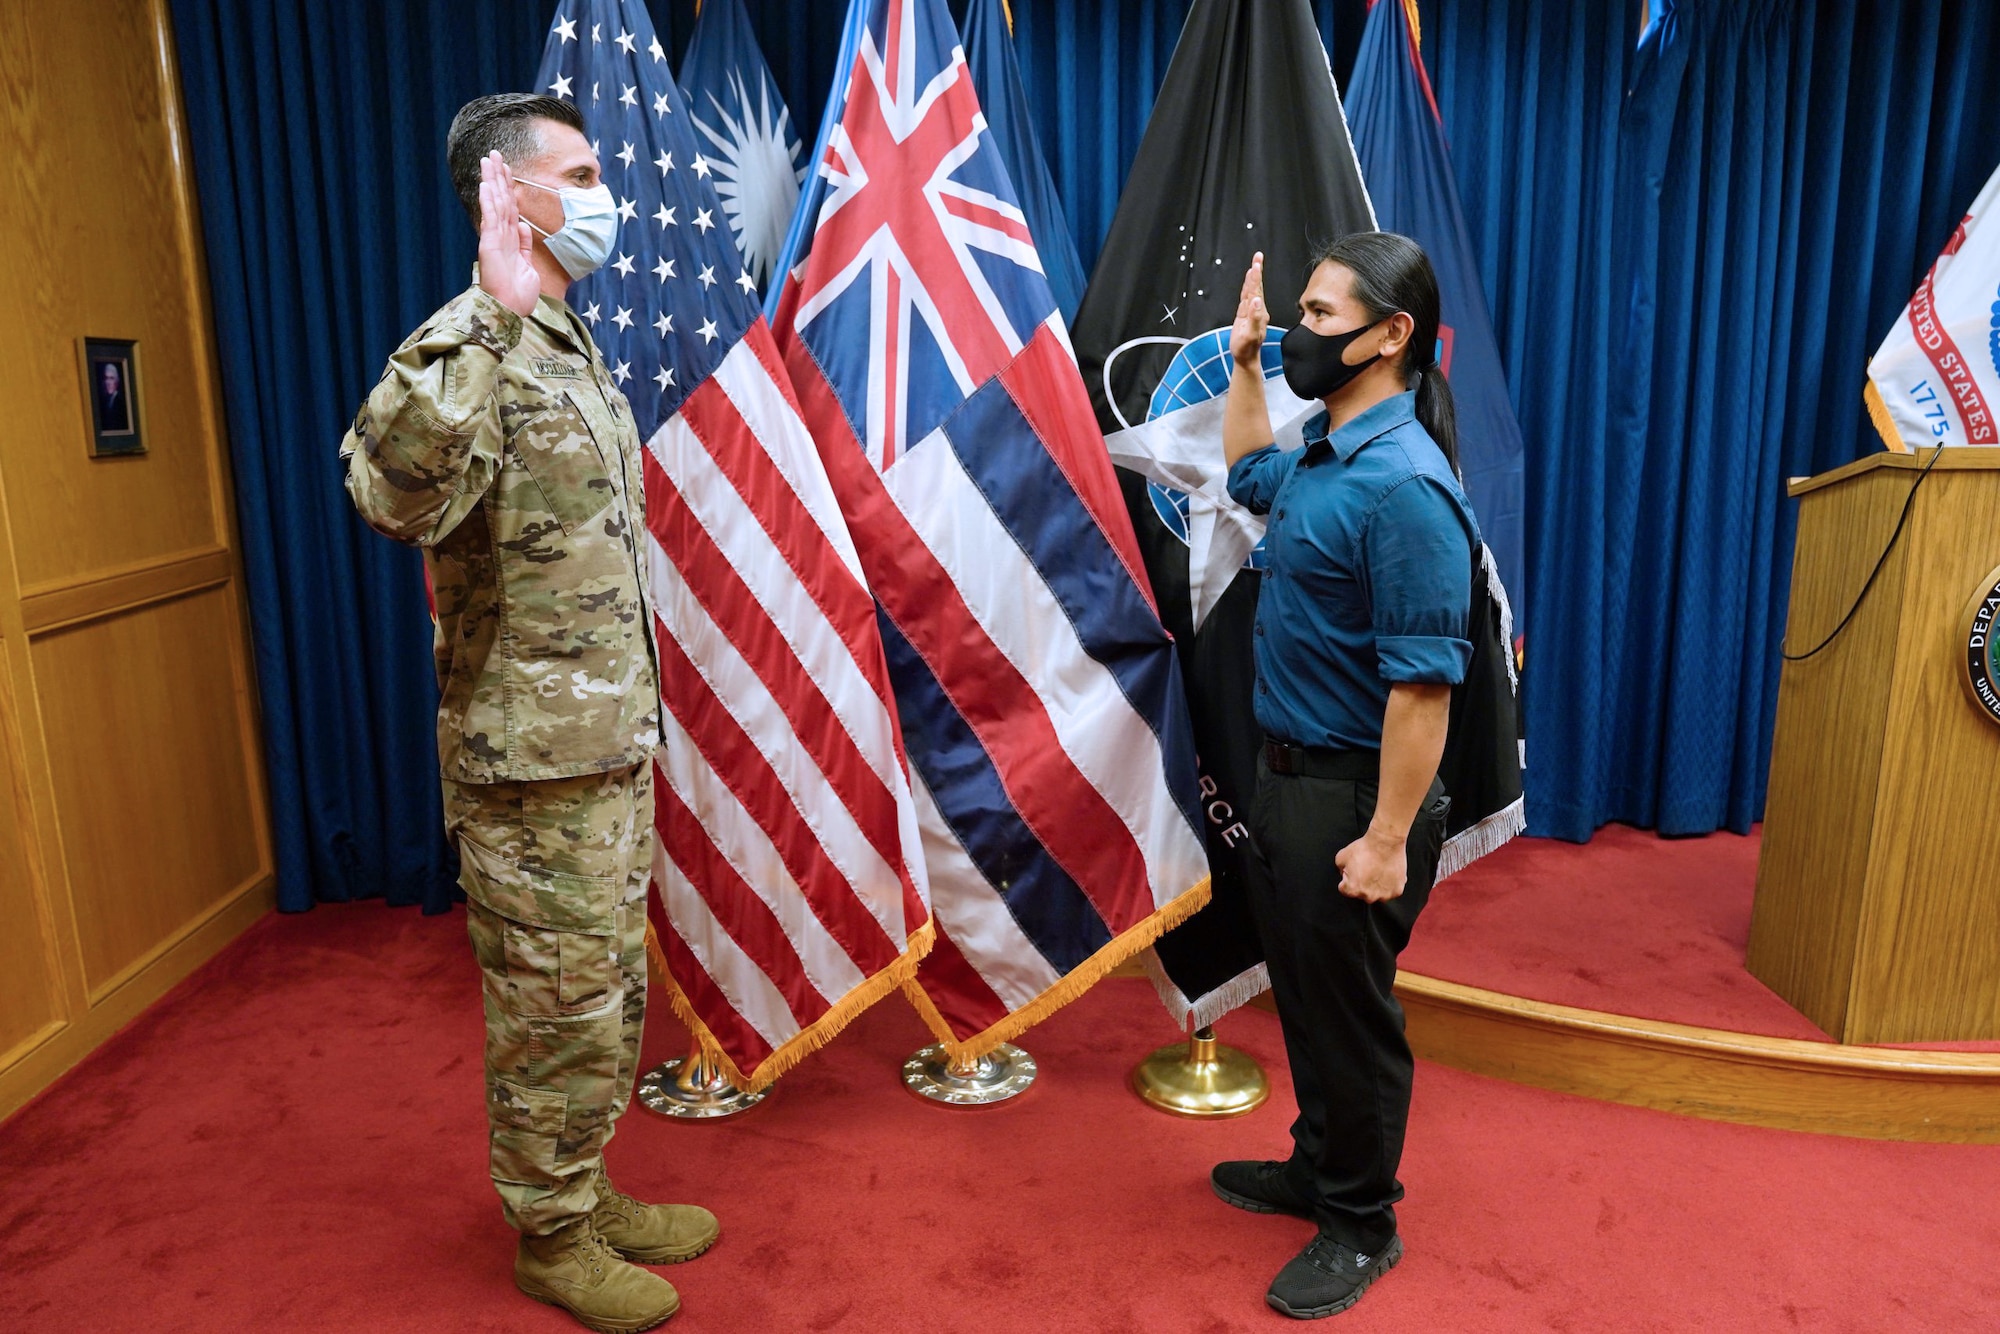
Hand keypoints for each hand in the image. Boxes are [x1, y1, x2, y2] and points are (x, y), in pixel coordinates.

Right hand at [477, 151, 539, 316]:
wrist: (510, 312)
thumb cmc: (519, 295)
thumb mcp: (529, 267)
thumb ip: (526, 246)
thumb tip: (524, 227)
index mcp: (511, 241)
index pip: (510, 208)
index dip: (508, 187)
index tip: (507, 168)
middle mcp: (501, 237)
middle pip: (500, 200)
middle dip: (498, 176)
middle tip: (494, 154)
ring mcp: (494, 240)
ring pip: (494, 204)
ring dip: (492, 181)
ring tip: (488, 160)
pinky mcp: (490, 246)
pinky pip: (490, 219)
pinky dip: (489, 202)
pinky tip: (487, 185)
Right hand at [1230, 252, 1266, 367]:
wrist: (1245, 358)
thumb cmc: (1246, 348)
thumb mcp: (1250, 334)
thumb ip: (1254, 317)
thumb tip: (1256, 300)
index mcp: (1258, 311)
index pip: (1256, 290)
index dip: (1256, 276)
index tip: (1256, 264)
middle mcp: (1257, 309)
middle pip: (1256, 286)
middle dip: (1256, 271)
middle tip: (1258, 256)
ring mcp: (1251, 311)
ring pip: (1252, 290)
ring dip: (1253, 276)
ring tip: (1255, 263)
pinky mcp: (1245, 314)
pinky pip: (1247, 296)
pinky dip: (1248, 286)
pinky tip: (1250, 280)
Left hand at [1334, 826, 1406, 902]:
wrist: (1386, 841)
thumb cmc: (1366, 848)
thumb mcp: (1341, 856)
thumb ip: (1340, 869)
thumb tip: (1344, 873)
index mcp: (1353, 889)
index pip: (1345, 889)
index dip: (1347, 878)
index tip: (1353, 872)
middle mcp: (1368, 896)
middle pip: (1362, 893)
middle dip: (1362, 883)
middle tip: (1366, 869)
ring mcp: (1384, 895)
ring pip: (1377, 894)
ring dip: (1376, 886)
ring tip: (1377, 870)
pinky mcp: (1397, 891)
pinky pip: (1391, 891)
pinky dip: (1389, 884)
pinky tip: (1387, 872)